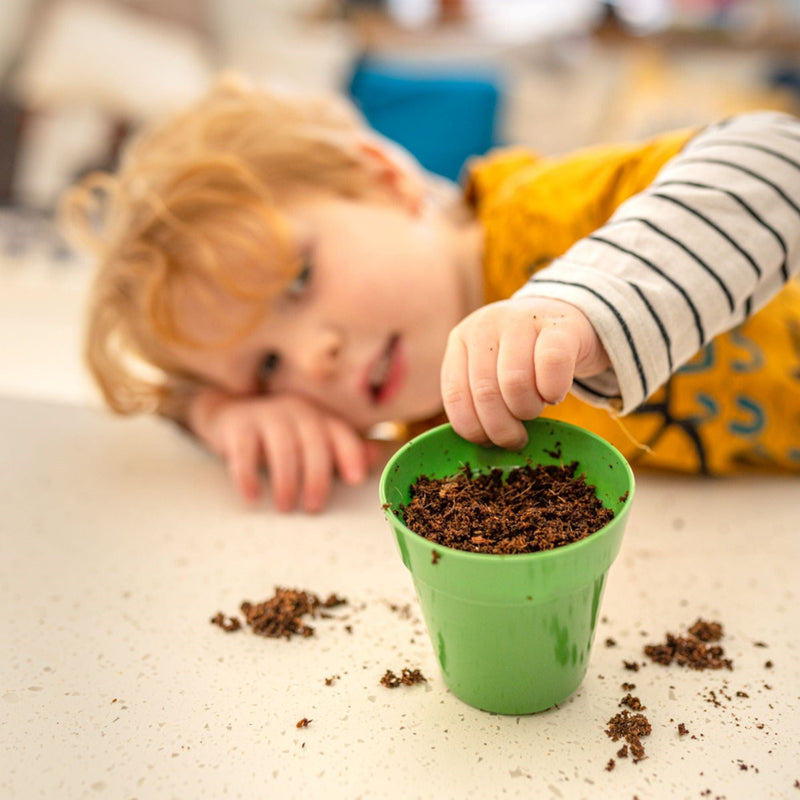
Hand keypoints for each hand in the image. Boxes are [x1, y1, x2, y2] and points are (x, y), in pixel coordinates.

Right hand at [188, 390, 371, 512]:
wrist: (233, 414)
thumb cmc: (283, 434)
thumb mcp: (314, 438)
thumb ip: (343, 450)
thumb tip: (375, 456)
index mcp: (320, 418)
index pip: (342, 434)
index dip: (351, 455)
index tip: (356, 480)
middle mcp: (298, 413)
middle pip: (314, 444)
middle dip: (317, 478)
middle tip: (314, 507)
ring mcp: (267, 416)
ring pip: (282, 449)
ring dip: (286, 482)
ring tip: (286, 507)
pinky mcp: (239, 426)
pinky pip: (245, 452)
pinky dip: (248, 476)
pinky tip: (253, 496)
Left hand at [440, 296, 609, 449]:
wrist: (561, 319)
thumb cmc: (521, 357)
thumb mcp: (490, 368)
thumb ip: (477, 395)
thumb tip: (482, 441)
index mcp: (461, 340)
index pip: (456, 394)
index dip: (472, 428)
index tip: (488, 442)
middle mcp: (485, 325)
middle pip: (486, 393)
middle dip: (502, 428)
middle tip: (516, 438)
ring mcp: (521, 320)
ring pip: (515, 382)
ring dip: (527, 410)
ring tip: (534, 409)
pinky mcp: (559, 325)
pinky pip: (552, 365)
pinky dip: (553, 391)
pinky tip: (554, 395)